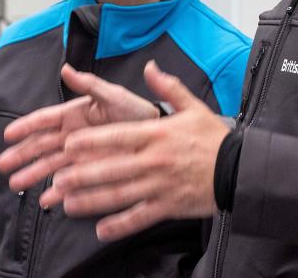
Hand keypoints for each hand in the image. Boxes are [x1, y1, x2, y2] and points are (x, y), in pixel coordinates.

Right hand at [0, 63, 159, 190]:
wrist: (156, 134)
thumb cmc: (135, 110)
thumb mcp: (113, 94)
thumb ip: (89, 84)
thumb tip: (66, 68)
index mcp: (73, 114)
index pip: (44, 120)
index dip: (26, 126)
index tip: (8, 134)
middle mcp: (71, 135)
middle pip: (40, 145)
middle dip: (21, 155)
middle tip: (3, 165)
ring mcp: (79, 155)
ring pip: (50, 165)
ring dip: (33, 174)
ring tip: (16, 184)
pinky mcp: (89, 171)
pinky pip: (69, 182)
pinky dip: (58, 191)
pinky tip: (47, 199)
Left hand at [45, 61, 229, 241]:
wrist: (238, 168)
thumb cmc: (214, 138)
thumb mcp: (193, 107)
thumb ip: (168, 88)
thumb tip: (150, 68)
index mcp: (157, 135)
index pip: (118, 137)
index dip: (91, 142)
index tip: (69, 144)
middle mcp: (155, 161)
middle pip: (112, 168)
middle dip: (82, 175)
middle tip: (58, 179)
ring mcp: (160, 186)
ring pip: (119, 195)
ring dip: (92, 201)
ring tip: (68, 204)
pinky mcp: (168, 206)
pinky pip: (139, 218)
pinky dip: (119, 225)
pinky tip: (101, 230)